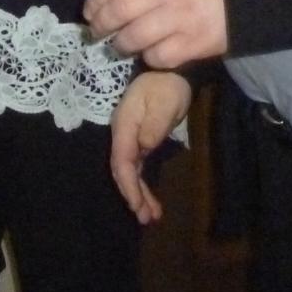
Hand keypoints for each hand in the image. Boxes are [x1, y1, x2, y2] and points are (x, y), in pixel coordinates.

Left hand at [84, 0, 228, 68]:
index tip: (89, 11)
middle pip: (118, 11)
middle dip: (101, 25)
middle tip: (97, 32)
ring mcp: (178, 18)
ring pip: (133, 37)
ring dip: (121, 45)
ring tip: (121, 46)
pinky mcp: (192, 44)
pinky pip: (158, 57)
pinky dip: (149, 58)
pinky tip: (151, 53)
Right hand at [110, 71, 192, 223]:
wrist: (170, 73)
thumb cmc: (166, 87)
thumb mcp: (163, 104)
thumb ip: (153, 126)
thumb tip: (145, 147)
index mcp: (124, 126)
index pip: (121, 161)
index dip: (128, 184)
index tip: (137, 204)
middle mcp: (124, 135)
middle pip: (123, 171)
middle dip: (133, 195)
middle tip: (146, 218)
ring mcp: (131, 139)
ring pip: (131, 172)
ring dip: (139, 194)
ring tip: (151, 216)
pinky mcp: (141, 142)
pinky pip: (139, 167)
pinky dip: (143, 184)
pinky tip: (152, 200)